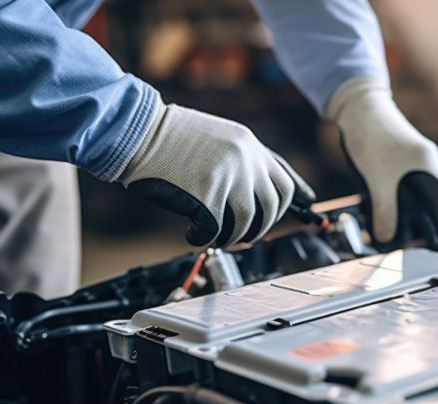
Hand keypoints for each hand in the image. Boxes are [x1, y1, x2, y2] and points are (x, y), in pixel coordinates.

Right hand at [117, 101, 314, 246]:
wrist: (136, 130)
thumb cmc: (170, 137)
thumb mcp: (218, 137)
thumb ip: (242, 160)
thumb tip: (260, 192)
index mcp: (249, 145)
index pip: (284, 181)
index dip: (292, 203)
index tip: (300, 212)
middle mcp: (245, 159)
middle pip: (272, 207)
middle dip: (260, 227)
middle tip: (245, 235)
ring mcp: (227, 177)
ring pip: (246, 223)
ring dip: (232, 237)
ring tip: (217, 235)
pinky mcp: (205, 195)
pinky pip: (214, 231)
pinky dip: (203, 239)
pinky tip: (192, 233)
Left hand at [326, 77, 437, 255]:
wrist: (357, 107)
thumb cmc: (371, 136)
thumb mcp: (376, 178)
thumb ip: (384, 211)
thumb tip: (387, 241)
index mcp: (431, 172)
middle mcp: (427, 175)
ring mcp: (413, 175)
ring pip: (423, 210)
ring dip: (421, 231)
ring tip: (424, 256)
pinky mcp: (398, 176)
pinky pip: (407, 204)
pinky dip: (403, 220)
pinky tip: (395, 235)